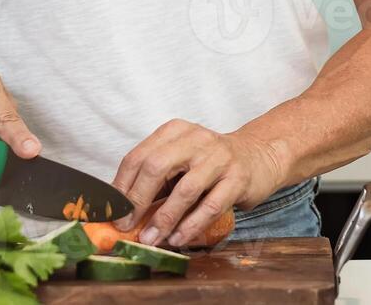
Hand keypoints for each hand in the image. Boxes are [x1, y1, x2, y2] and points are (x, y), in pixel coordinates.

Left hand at [111, 120, 286, 246]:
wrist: (258, 156)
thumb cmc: (209, 163)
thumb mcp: (180, 162)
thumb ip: (154, 182)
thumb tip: (123, 215)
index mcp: (175, 132)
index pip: (138, 156)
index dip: (121, 187)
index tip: (112, 213)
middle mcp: (196, 139)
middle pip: (156, 166)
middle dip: (137, 200)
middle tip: (126, 226)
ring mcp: (219, 157)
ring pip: (185, 189)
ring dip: (164, 218)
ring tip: (151, 238)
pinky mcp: (238, 178)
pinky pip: (211, 205)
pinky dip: (191, 225)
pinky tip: (179, 237)